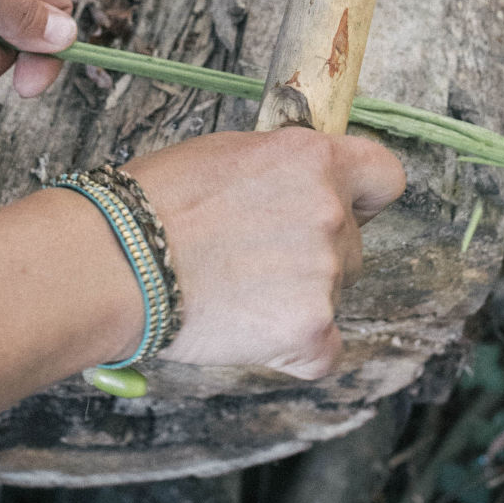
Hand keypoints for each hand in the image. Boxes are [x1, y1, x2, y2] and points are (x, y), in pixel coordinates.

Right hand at [122, 126, 406, 379]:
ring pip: (334, 293)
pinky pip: (324, 350)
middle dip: (315, 253)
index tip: (338, 207)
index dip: (362, 195)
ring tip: (234, 291)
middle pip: (353, 243)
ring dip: (298, 297)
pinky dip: (294, 349)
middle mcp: (330, 212)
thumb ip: (281, 168)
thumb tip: (299, 184)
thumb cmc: (156, 201)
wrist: (118, 260)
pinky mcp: (312, 332)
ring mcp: (325, 275)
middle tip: (252, 258)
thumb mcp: (228, 152)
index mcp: (314, 159)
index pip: (385, 176)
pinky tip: (249, 331)